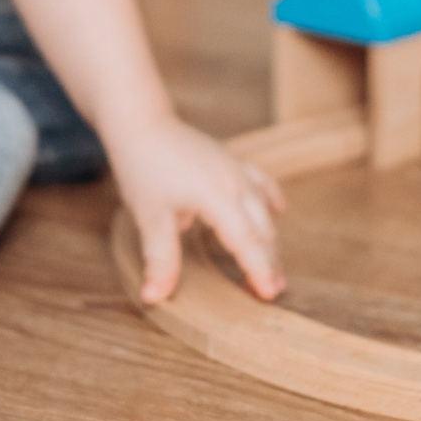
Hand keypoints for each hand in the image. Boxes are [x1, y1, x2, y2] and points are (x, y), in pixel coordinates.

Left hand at [110, 114, 286, 304]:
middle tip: (273, 292)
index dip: (260, 270)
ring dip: (270, 239)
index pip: (247, 241)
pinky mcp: (232, 161)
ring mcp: (237, 169)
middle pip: (262, 229)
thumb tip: (154, 297)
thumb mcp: (150, 217)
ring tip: (273, 267)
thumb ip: (160, 259)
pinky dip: (270, 198)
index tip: (269, 295)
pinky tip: (278, 209)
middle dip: (270, 262)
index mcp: (218, 197)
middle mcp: (236, 182)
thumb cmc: (143, 167)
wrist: (141, 123)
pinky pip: (260, 182)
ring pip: (264, 210)